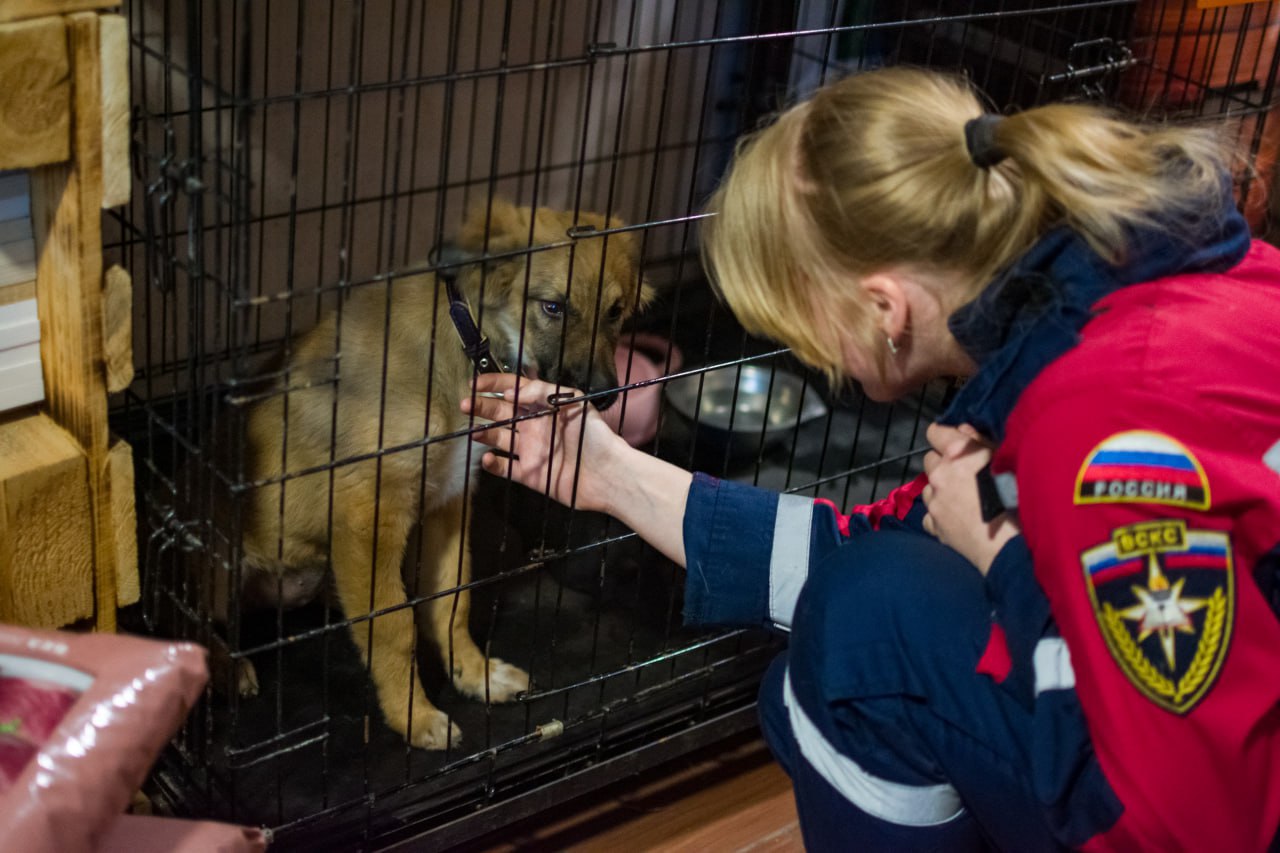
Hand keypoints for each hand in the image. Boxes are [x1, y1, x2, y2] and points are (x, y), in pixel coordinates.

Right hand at [461, 374, 628, 514]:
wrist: (606, 473)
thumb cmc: (592, 434)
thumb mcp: (572, 402)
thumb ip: (541, 393)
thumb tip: (510, 392)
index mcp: (544, 407)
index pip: (514, 390)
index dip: (493, 384)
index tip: (474, 383)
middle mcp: (534, 426)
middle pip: (501, 412)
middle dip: (482, 406)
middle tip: (465, 404)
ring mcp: (531, 450)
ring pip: (499, 438)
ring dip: (484, 433)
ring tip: (473, 429)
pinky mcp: (530, 474)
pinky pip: (506, 468)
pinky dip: (493, 464)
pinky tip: (487, 458)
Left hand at [921, 422, 1019, 574]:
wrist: (1009, 541)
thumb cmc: (1015, 495)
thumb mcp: (1004, 460)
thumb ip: (980, 442)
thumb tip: (962, 429)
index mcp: (956, 453)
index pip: (935, 432)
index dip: (943, 435)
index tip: (951, 441)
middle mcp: (939, 474)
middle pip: (929, 459)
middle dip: (942, 463)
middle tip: (961, 473)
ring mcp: (934, 500)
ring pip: (928, 487)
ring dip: (939, 488)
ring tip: (960, 497)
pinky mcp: (933, 524)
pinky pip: (929, 514)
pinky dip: (938, 515)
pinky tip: (954, 518)